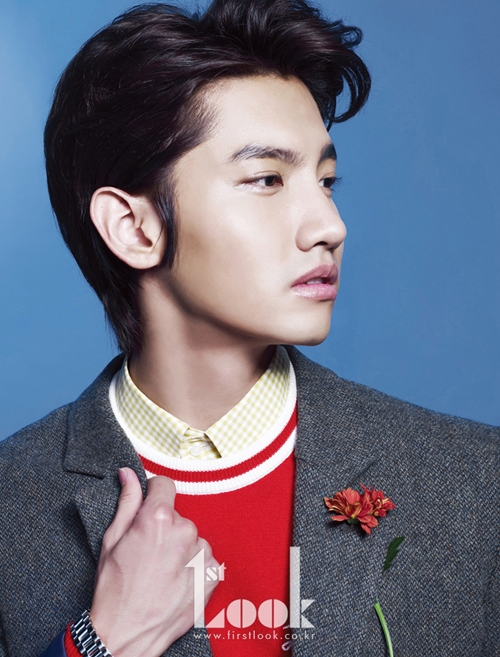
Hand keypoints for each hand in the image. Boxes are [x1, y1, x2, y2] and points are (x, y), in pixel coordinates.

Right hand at [90, 468, 217, 656]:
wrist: (126, 635)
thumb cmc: (114, 589)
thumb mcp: (112, 540)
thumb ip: (127, 502)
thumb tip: (129, 474)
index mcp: (158, 518)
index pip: (165, 485)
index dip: (154, 493)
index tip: (149, 506)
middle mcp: (185, 531)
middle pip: (178, 516)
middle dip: (165, 527)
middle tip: (149, 552)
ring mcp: (202, 553)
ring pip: (192, 538)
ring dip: (181, 548)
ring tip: (162, 572)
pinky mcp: (213, 573)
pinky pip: (205, 558)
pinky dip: (194, 566)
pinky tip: (176, 581)